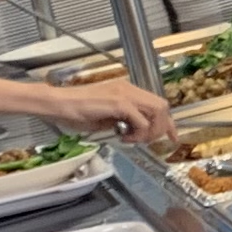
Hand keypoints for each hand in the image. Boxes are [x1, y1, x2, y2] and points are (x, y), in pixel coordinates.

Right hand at [38, 78, 173, 141]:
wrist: (59, 103)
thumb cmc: (75, 110)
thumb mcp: (105, 118)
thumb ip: (121, 121)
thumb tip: (132, 130)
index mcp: (126, 90)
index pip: (157, 104)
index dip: (168, 122)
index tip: (172, 137)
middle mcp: (129, 89)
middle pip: (162, 106)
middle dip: (162, 128)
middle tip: (148, 141)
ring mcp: (125, 94)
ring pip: (156, 111)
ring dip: (150, 130)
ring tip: (134, 139)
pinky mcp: (118, 102)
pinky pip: (141, 120)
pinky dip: (138, 133)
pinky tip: (124, 137)